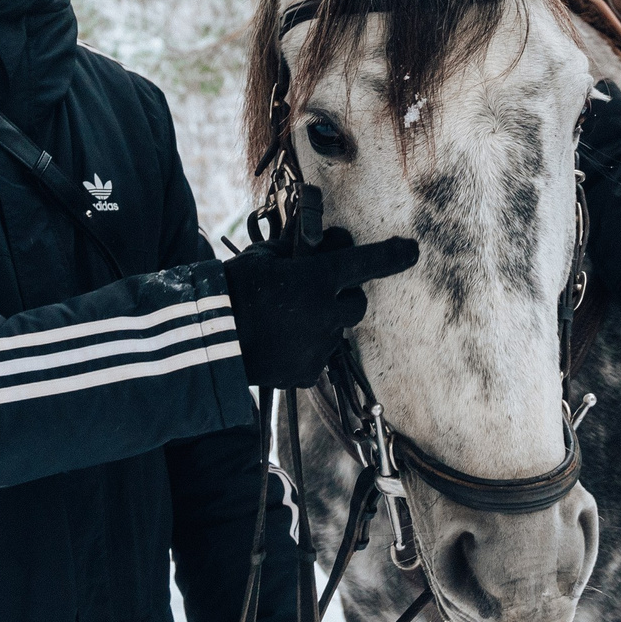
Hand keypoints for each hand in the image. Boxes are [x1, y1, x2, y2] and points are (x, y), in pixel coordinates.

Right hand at [223, 227, 417, 389]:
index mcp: (319, 279)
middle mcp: (327, 313)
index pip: (367, 262)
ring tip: (286, 323)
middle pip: (357, 304)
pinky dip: (305, 350)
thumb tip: (312, 249)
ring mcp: (319, 346)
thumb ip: (294, 254)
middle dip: (344, 297)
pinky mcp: (306, 372)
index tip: (411, 250)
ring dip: (322, 324)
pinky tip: (280, 344)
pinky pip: (316, 358)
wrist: (209, 339)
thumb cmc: (233, 290)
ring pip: (335, 332)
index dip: (393, 255)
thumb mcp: (264, 258)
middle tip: (317, 294)